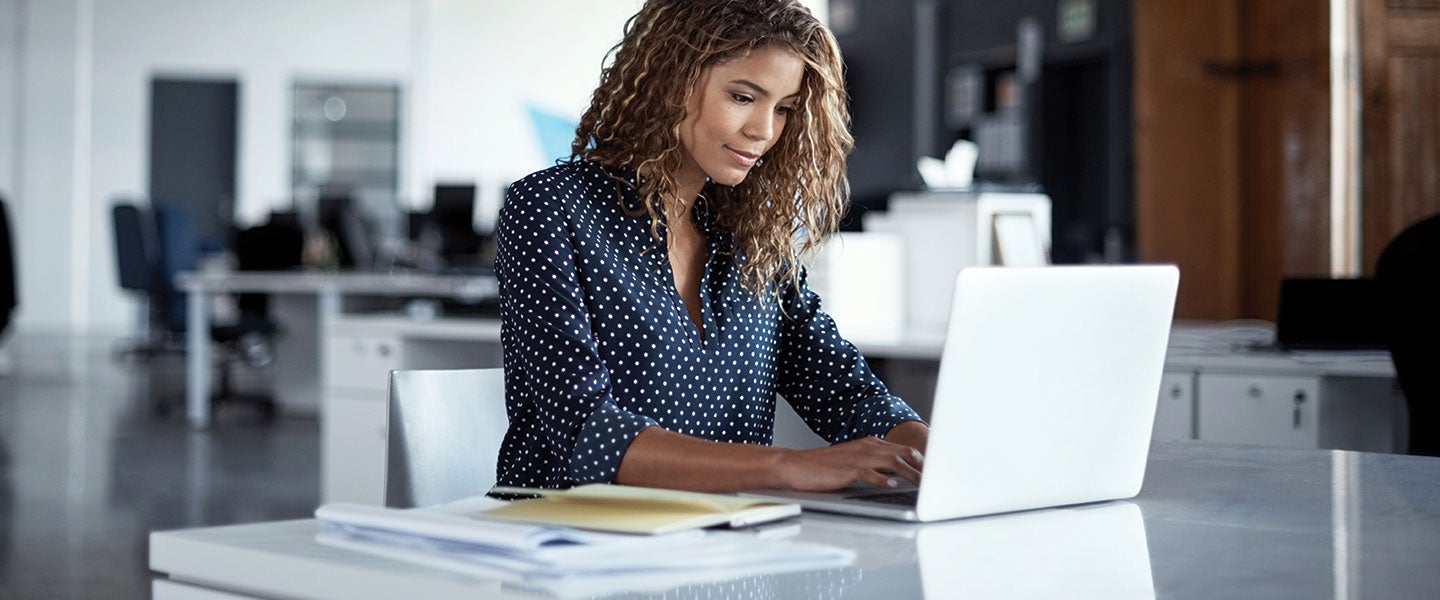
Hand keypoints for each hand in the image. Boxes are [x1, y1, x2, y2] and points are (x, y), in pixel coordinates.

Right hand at [773, 436, 924, 491]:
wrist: (796, 465)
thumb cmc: (824, 466)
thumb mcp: (853, 460)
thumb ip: (874, 463)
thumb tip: (895, 473)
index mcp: (869, 444)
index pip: (902, 449)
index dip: (920, 459)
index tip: (933, 470)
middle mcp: (866, 447)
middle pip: (902, 453)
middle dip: (922, 466)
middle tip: (936, 478)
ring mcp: (858, 457)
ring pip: (891, 463)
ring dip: (910, 473)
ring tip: (923, 484)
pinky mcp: (848, 470)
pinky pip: (870, 474)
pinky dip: (883, 480)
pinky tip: (893, 487)